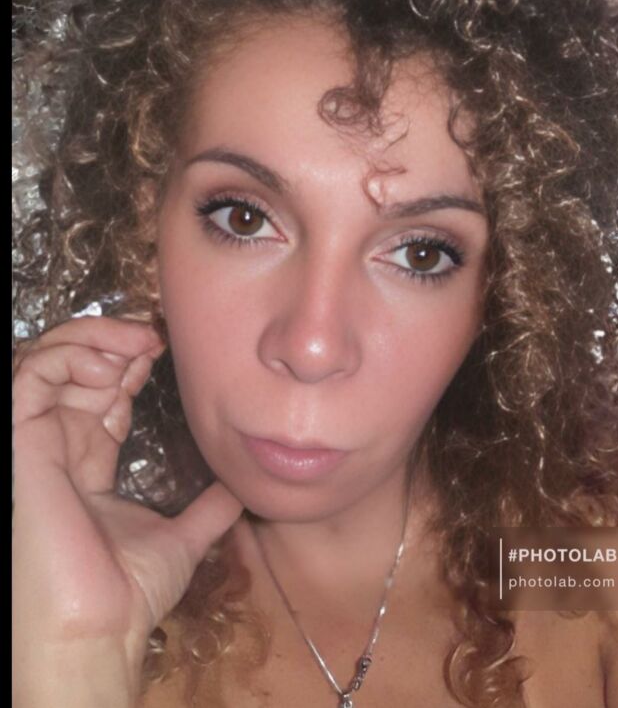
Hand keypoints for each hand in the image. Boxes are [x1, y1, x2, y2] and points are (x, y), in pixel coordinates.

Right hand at [12, 316, 242, 674]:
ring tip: (135, 344)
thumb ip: (207, 511)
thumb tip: (241, 491)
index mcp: (85, 465)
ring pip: (44, 361)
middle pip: (72, 369)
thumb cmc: (127, 596)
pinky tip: (110, 362)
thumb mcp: (180, 538)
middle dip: (112, 342)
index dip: (127, 363)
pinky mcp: (20, 443)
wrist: (99, 631)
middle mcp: (57, 448)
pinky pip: (29, 375)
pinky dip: (67, 355)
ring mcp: (35, 444)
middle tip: (153, 339)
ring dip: (90, 341)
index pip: (99, 394)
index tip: (164, 351)